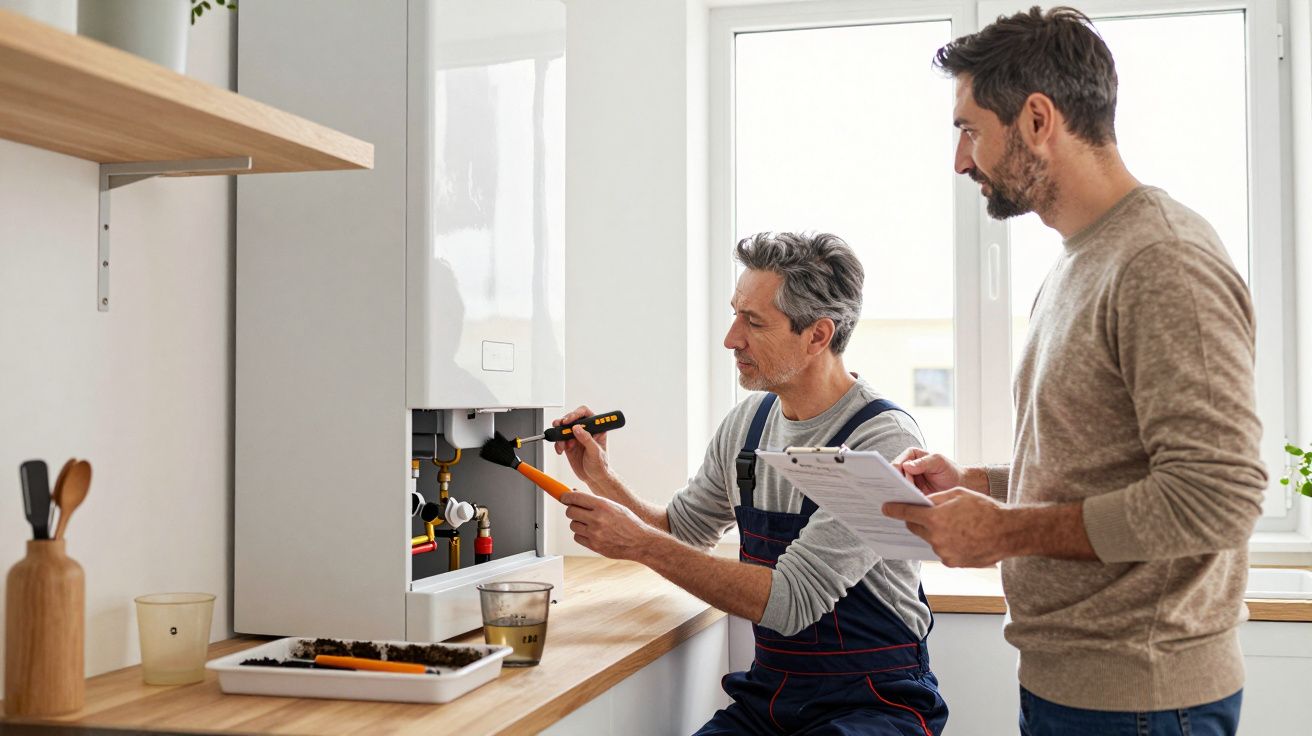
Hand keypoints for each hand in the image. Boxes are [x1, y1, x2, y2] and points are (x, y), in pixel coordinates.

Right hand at [553, 405, 611, 485]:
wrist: (594, 478)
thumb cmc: (601, 465)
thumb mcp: (595, 452)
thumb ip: (587, 439)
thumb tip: (577, 428)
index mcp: (596, 428)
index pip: (585, 414)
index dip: (575, 414)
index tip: (569, 421)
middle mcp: (586, 430)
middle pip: (571, 419)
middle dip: (564, 423)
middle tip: (559, 427)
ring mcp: (576, 437)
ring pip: (563, 429)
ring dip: (559, 434)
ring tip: (561, 443)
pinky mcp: (569, 445)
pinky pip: (559, 440)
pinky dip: (557, 444)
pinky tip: (561, 450)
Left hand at [562, 491, 655, 561]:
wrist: (640, 542)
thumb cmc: (628, 522)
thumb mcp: (614, 506)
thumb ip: (594, 501)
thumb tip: (574, 493)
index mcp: (603, 505)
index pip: (575, 498)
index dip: (565, 496)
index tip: (563, 497)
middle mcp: (597, 519)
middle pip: (570, 512)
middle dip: (572, 510)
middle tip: (578, 511)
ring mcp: (595, 534)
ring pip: (573, 525)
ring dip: (578, 523)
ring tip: (590, 523)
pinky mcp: (594, 546)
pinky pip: (577, 537)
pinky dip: (581, 535)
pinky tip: (591, 533)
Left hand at [883, 488, 1015, 566]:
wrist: (1008, 532)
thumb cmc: (985, 509)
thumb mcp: (958, 494)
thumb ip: (936, 499)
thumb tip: (921, 502)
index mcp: (936, 518)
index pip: (907, 513)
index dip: (894, 510)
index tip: (886, 508)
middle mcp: (936, 537)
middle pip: (916, 528)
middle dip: (918, 520)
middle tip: (926, 514)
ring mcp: (944, 552)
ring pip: (930, 540)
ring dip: (935, 532)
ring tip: (955, 526)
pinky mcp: (952, 563)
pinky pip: (942, 551)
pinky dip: (946, 544)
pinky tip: (961, 537)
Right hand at [893, 448, 965, 494]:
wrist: (959, 485)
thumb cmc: (950, 470)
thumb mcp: (939, 462)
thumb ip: (923, 462)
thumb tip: (907, 466)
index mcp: (912, 456)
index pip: (898, 462)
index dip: (896, 471)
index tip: (899, 478)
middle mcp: (907, 467)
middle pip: (895, 475)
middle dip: (897, 483)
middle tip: (902, 490)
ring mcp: (909, 481)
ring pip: (898, 487)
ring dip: (900, 492)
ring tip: (906, 497)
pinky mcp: (911, 493)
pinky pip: (904, 496)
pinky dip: (905, 499)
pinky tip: (909, 503)